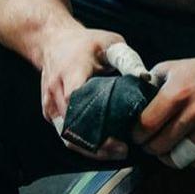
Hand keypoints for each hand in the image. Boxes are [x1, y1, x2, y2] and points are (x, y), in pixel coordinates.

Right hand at [40, 28, 129, 161]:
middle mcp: (56, 91)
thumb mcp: (110, 43)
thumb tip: (145, 78)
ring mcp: (50, 104)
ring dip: (89, 148)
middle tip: (123, 150)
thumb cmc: (86, 42)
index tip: (118, 136)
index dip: (96, 125)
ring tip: (115, 152)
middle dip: (96, 144)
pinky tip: (102, 146)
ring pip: (66, 137)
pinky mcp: (49, 113)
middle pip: (73, 128)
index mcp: (71, 73)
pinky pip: (64, 134)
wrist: (53, 41)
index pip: (79, 105)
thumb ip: (127, 59)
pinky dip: (82, 143)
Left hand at [131, 52, 194, 168]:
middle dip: (150, 148)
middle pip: (160, 145)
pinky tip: (186, 151)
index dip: (138, 134)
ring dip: (168, 158)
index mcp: (177, 93)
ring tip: (165, 153)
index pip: (146, 125)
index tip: (137, 135)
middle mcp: (193, 113)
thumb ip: (153, 81)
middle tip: (149, 145)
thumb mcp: (175, 67)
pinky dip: (190, 160)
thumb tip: (135, 94)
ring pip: (179, 157)